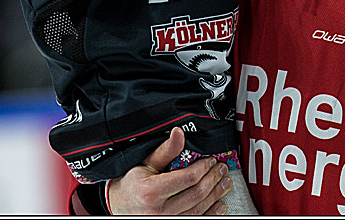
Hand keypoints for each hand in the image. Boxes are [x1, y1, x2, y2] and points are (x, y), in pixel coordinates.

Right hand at [107, 127, 231, 214]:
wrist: (120, 205)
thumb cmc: (132, 183)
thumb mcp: (146, 163)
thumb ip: (166, 150)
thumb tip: (178, 133)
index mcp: (151, 191)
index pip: (188, 178)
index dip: (204, 168)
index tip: (211, 160)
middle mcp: (158, 210)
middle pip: (197, 193)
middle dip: (213, 179)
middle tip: (222, 169)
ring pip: (199, 208)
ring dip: (216, 194)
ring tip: (224, 183)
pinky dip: (211, 212)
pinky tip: (219, 204)